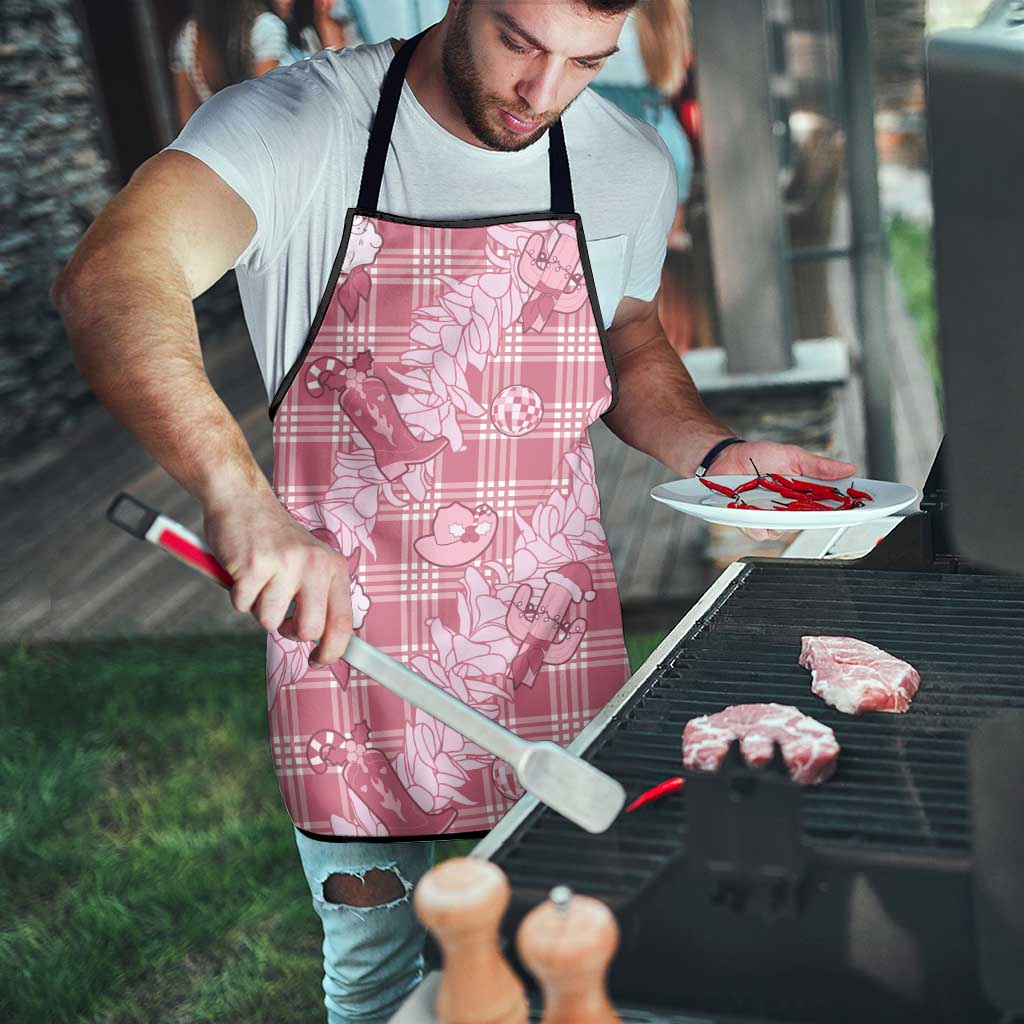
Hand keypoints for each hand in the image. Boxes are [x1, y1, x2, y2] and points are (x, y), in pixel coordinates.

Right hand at [203, 490, 352, 664]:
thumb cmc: (274, 539)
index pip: (343, 621)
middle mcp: (315, 565)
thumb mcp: (310, 561)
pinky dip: (237, 595)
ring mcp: (285, 564)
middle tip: (280, 615)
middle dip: (289, 632)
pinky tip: (242, 571)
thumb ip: (319, 596)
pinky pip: (242, 606)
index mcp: (333, 566)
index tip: (320, 660)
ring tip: (259, 580)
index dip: (333, 650)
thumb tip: (325, 643)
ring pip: (269, 621)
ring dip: (258, 607)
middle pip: (308, 630)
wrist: (242, 499)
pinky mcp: (254, 565)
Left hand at [709, 441, 856, 541]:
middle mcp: (788, 510)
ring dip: (781, 519)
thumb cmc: (758, 457)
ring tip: (775, 504)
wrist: (726, 457)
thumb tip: (848, 468)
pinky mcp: (750, 523)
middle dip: (812, 517)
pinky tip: (755, 512)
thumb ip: (818, 466)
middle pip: (808, 523)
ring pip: (784, 531)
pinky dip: (758, 524)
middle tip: (813, 506)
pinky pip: (759, 532)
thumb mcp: (792, 456)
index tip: (857, 508)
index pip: (828, 507)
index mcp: (803, 495)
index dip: (844, 510)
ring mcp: (769, 518)